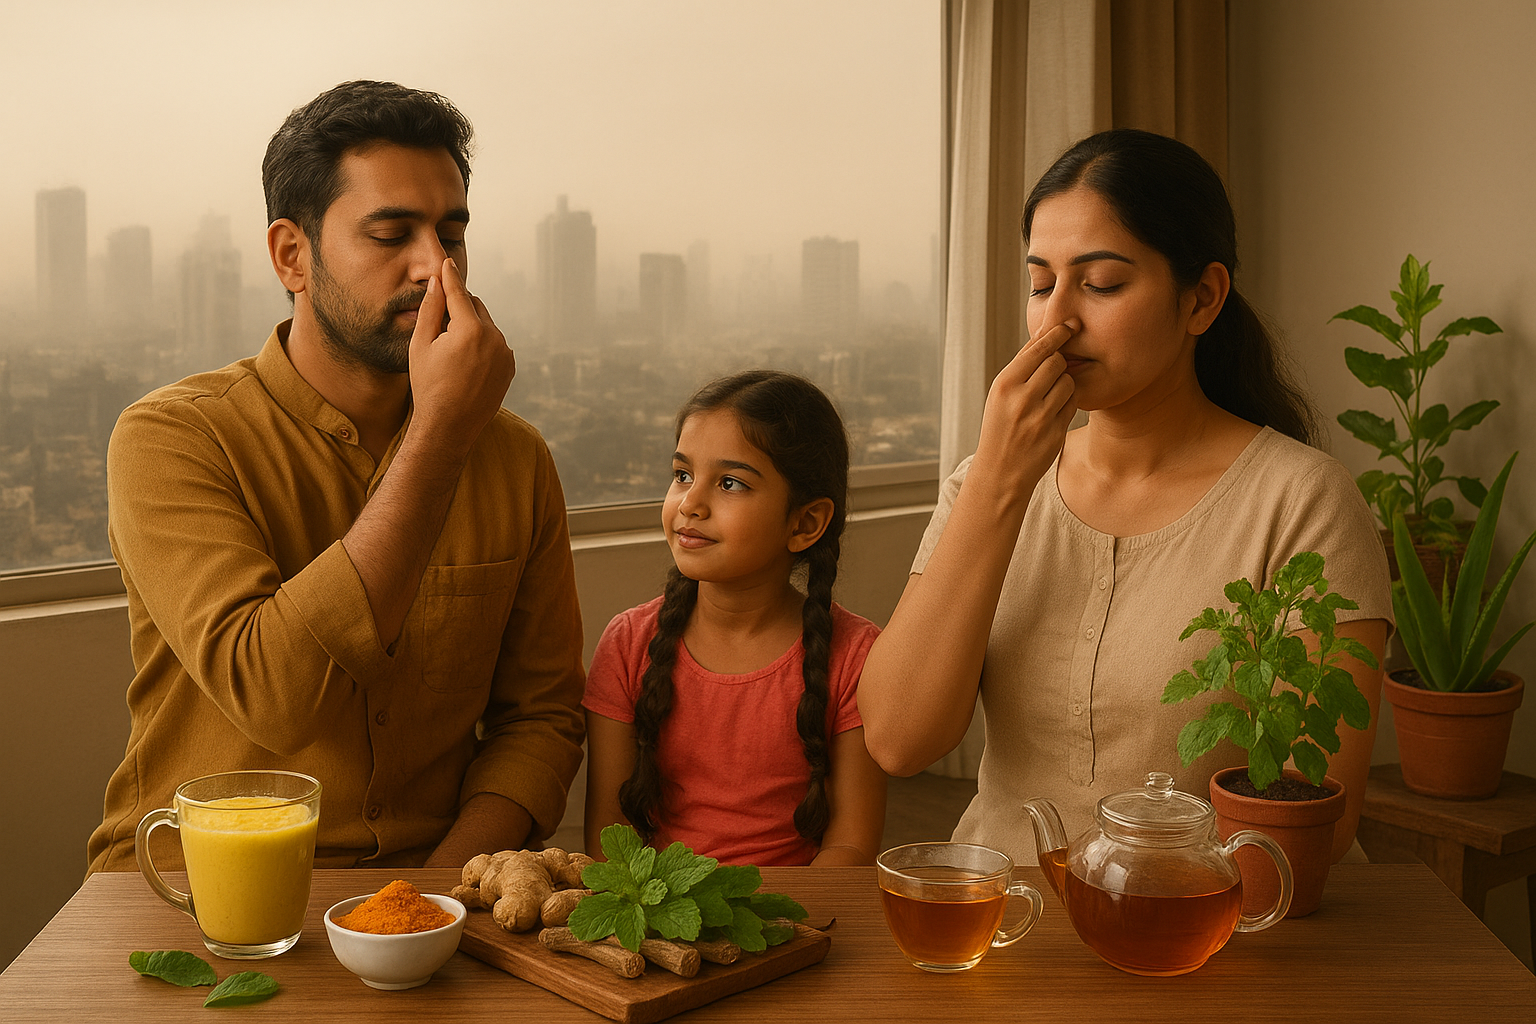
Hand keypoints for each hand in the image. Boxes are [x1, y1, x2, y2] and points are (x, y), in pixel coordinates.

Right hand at [407, 258, 515, 455]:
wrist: (449, 427)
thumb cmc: (429, 387)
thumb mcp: (421, 346)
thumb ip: (431, 310)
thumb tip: (437, 283)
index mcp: (471, 330)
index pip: (459, 293)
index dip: (450, 277)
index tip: (447, 262)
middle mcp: (494, 339)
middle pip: (475, 307)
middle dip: (458, 309)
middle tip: (440, 327)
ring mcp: (505, 354)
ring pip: (486, 326)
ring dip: (470, 328)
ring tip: (451, 354)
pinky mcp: (509, 367)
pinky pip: (495, 345)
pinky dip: (482, 345)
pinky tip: (465, 365)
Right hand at [970, 321, 1077, 501]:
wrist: (1000, 471)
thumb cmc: (1000, 426)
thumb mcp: (1000, 394)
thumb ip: (1022, 365)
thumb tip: (1045, 334)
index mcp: (1005, 384)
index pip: (1038, 348)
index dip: (1057, 334)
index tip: (1069, 326)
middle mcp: (1022, 398)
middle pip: (1057, 361)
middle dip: (1059, 362)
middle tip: (1053, 370)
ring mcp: (1040, 416)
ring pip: (1068, 381)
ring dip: (1064, 383)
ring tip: (1049, 395)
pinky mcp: (1056, 431)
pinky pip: (1072, 403)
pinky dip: (1067, 402)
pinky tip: (1053, 411)